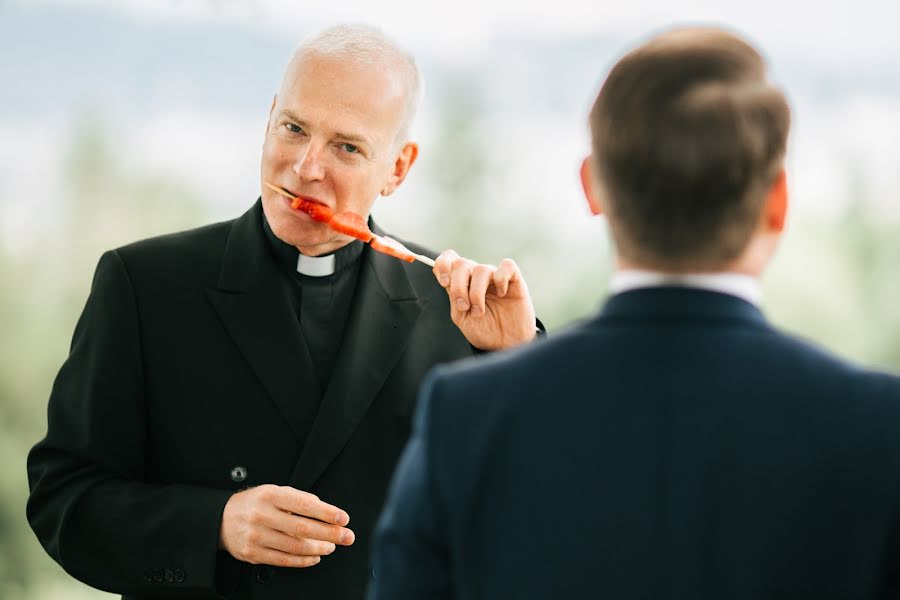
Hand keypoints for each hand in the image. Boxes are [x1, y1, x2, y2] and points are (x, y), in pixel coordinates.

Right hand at [219, 484, 353, 567]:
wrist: (222, 519)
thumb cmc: (254, 503)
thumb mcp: (273, 492)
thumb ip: (298, 499)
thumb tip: (324, 509)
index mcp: (270, 495)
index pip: (304, 504)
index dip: (326, 513)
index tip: (343, 518)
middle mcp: (262, 515)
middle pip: (302, 528)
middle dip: (329, 534)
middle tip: (346, 536)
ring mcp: (257, 536)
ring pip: (295, 546)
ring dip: (319, 548)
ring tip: (331, 546)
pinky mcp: (253, 553)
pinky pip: (284, 560)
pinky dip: (303, 560)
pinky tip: (315, 556)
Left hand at [433, 250, 536, 350]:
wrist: (505, 344)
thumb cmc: (483, 330)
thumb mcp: (461, 317)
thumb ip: (454, 298)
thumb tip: (448, 281)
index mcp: (461, 282)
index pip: (449, 259)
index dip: (443, 265)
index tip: (444, 283)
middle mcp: (476, 276)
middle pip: (461, 264)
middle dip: (458, 287)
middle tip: (463, 307)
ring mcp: (495, 276)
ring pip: (481, 269)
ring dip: (476, 293)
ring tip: (479, 312)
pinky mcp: (514, 279)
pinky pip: (507, 266)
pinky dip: (501, 279)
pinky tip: (501, 294)